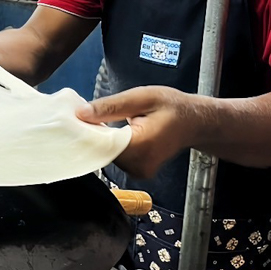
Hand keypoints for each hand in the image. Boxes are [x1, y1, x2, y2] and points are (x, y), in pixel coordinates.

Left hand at [78, 86, 193, 178]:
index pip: (101, 145)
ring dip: (102, 140)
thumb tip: (81, 113)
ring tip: (105, 122)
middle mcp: (140, 165)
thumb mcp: (142, 97)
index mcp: (141, 145)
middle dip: (94, 134)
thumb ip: (111, 106)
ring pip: (107, 156)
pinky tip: (114, 132)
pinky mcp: (138, 172)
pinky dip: (111, 146)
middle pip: (102, 152)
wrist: (194, 122)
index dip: (86, 132)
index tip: (76, 119)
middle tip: (89, 115)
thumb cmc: (172, 107)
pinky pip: (116, 159)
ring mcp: (139, 171)